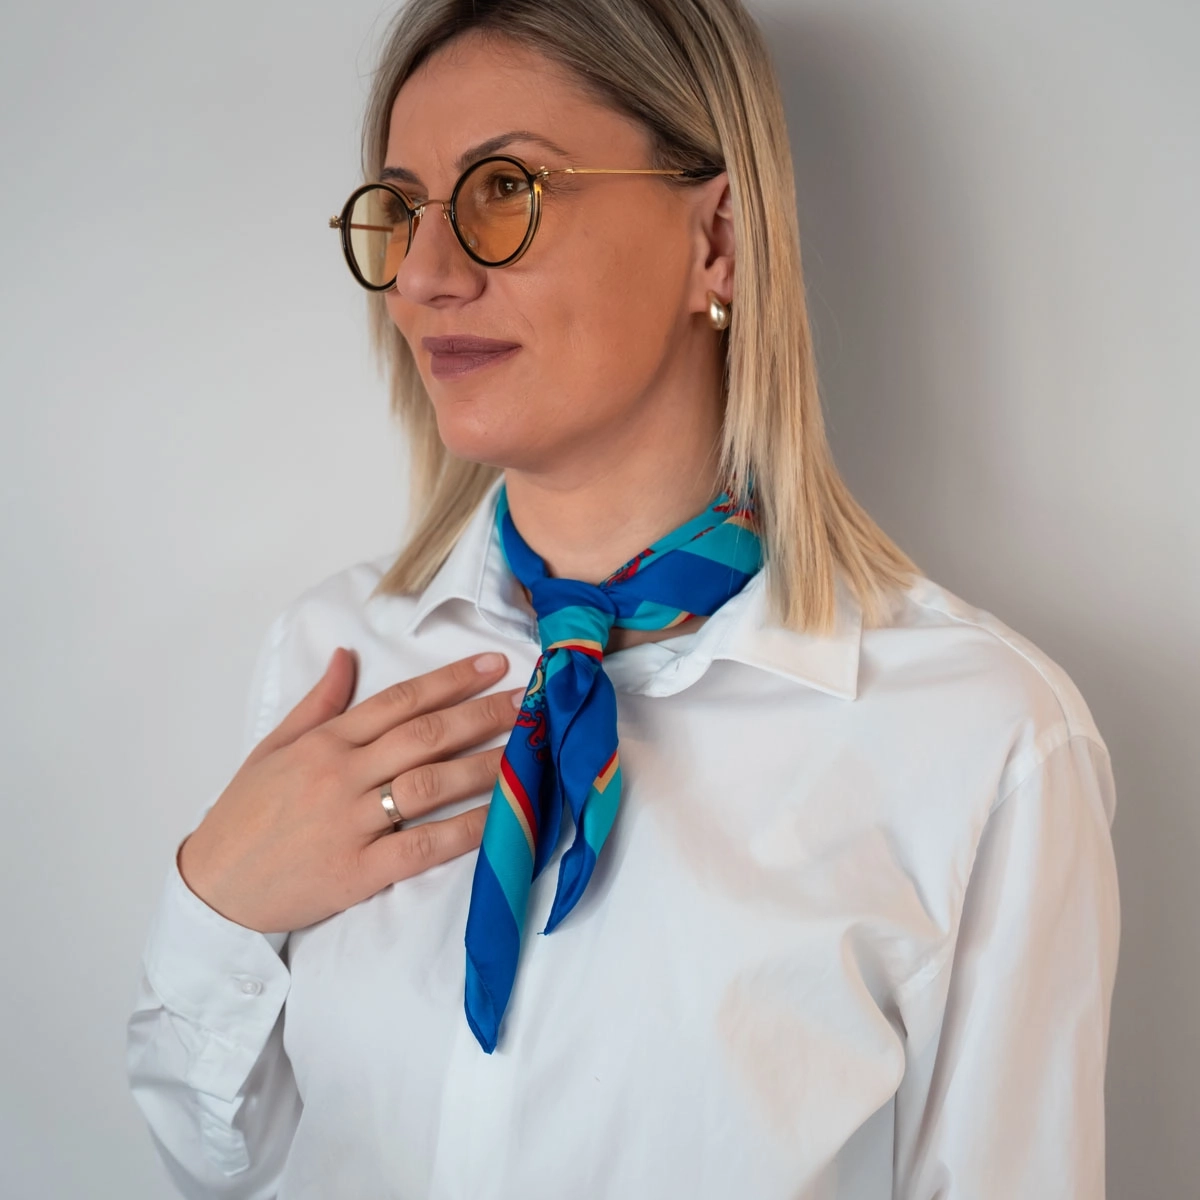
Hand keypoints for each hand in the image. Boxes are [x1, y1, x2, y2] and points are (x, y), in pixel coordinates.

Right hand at [176, 649, 520, 933]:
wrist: (212, 889)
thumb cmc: (244, 816)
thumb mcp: (272, 748)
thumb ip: (318, 703)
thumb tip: (346, 655)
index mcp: (323, 742)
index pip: (398, 701)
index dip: (450, 679)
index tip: (493, 664)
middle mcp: (341, 776)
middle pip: (425, 735)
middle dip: (483, 714)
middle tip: (530, 700)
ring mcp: (351, 824)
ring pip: (430, 784)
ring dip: (486, 764)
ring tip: (529, 750)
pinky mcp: (358, 872)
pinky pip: (423, 846)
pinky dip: (466, 831)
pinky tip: (502, 818)